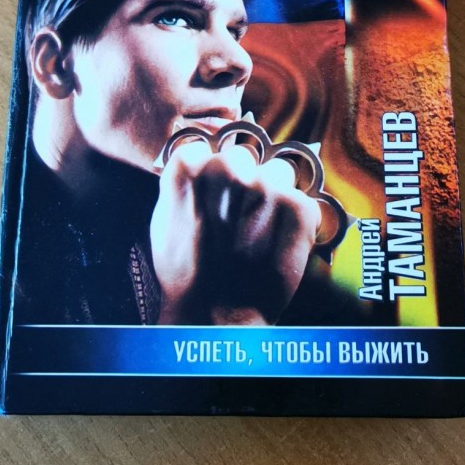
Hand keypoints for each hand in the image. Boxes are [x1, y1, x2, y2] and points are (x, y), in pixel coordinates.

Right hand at [150, 141, 319, 324]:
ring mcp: (266, 186)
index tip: (215, 193)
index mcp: (189, 167)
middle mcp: (228, 169)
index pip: (208, 150)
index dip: (213, 172)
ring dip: (273, 193)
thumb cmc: (187, 273)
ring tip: (262, 229)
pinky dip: (295, 218)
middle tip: (240, 215)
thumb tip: (199, 163)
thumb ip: (182, 185)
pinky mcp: (298, 207)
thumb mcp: (163, 221)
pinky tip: (278, 241)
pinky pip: (301, 199)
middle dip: (245, 180)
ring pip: (278, 171)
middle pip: (245, 156)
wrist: (218, 315)